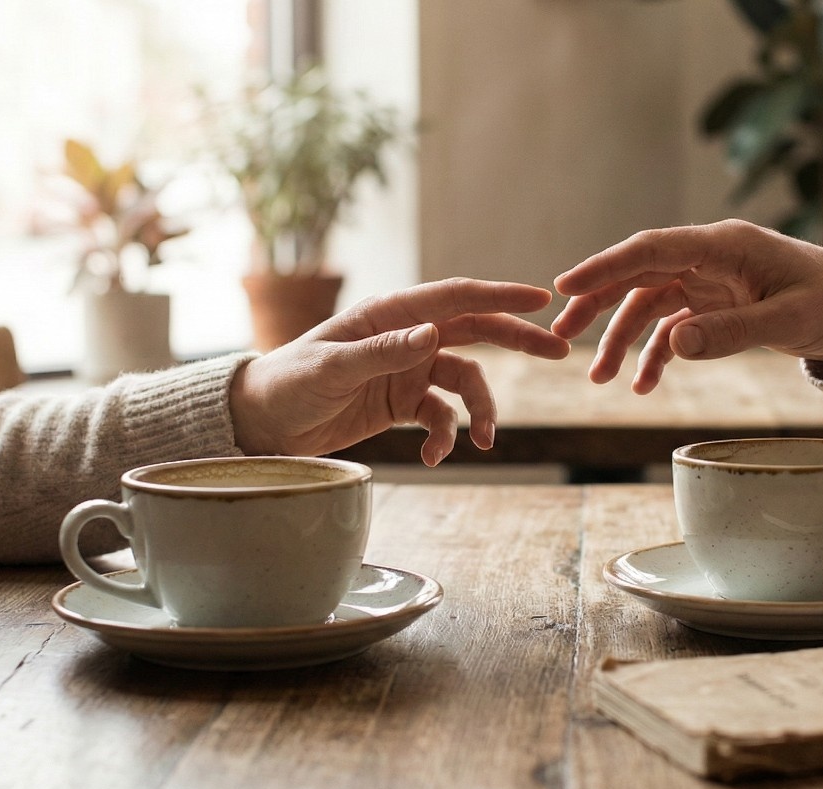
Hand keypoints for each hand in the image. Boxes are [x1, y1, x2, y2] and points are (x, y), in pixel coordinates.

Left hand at [228, 278, 569, 465]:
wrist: (263, 423)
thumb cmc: (289, 383)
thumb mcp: (332, 368)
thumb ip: (383, 351)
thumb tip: (432, 332)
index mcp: (390, 314)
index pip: (455, 298)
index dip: (500, 296)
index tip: (540, 300)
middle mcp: (406, 336)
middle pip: (476, 331)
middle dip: (518, 341)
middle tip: (560, 351)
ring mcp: (408, 369)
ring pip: (466, 382)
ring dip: (481, 410)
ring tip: (485, 442)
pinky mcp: (403, 402)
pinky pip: (442, 416)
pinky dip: (445, 436)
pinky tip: (434, 457)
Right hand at [551, 219, 822, 392]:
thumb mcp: (787, 322)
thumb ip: (731, 332)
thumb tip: (675, 344)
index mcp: (725, 246)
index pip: (651, 249)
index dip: (604, 266)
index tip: (564, 286)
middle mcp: (710, 257)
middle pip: (638, 274)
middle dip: (597, 304)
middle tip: (559, 335)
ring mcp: (711, 281)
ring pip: (649, 304)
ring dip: (621, 338)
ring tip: (599, 379)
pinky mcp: (717, 304)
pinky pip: (673, 326)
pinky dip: (655, 354)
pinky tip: (641, 385)